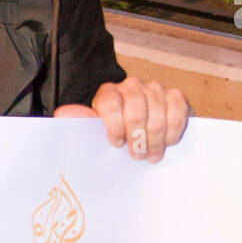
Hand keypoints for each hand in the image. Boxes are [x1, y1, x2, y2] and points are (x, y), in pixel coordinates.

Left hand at [54, 77, 190, 163]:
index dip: (114, 127)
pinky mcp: (175, 95)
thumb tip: (63, 113)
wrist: (142, 133)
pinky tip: (167, 142)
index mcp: (108, 93)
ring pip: (157, 114)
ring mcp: (154, 89)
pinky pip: (177, 110)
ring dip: (155, 140)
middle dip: (137, 139)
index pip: (110, 104)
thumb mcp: (95, 132)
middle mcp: (131, 86)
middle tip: (137, 156)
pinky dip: (173, 130)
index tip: (116, 145)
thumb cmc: (115, 134)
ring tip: (151, 155)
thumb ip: (81, 123)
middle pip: (136, 112)